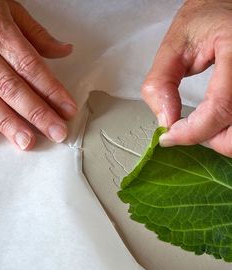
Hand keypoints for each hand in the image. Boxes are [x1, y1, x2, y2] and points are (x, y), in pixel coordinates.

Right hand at [0, 0, 75, 149]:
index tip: (68, 109)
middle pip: (14, 88)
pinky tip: (2, 133)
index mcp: (1, 33)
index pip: (32, 67)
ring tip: (27, 141)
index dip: (52, 91)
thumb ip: (37, 34)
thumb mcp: (10, 9)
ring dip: (10, 123)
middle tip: (56, 132)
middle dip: (37, 113)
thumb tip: (64, 51)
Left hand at [142, 0, 231, 156]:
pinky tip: (213, 119)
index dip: (192, 131)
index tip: (169, 136)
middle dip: (208, 139)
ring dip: (217, 137)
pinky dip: (226, 130)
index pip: (219, 108)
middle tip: (185, 130)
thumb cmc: (207, 19)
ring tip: (198, 123)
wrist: (228, 7)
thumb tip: (165, 120)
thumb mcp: (175, 44)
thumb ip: (161, 82)